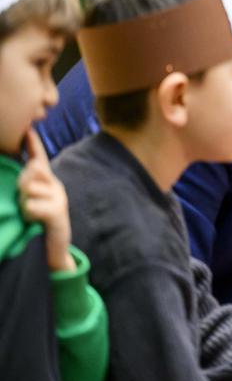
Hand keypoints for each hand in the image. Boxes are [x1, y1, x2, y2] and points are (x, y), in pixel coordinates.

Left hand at [18, 129, 73, 271]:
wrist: (53, 251)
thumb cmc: (38, 226)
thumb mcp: (31, 202)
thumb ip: (28, 184)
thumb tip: (31, 164)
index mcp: (47, 183)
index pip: (39, 158)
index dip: (33, 144)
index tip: (26, 129)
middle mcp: (56, 186)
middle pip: (31, 171)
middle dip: (22, 184)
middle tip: (26, 202)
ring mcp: (59, 198)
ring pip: (29, 188)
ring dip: (23, 202)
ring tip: (29, 214)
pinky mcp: (58, 212)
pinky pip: (32, 205)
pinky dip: (29, 213)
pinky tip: (34, 221)